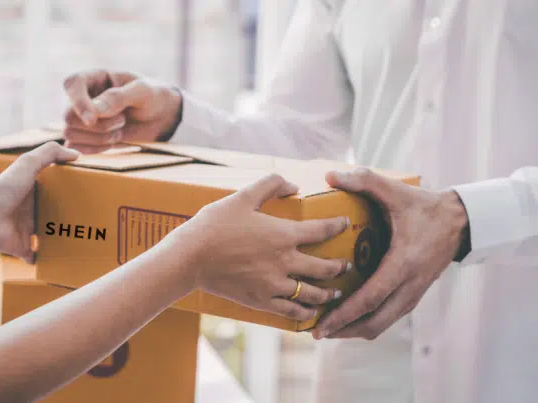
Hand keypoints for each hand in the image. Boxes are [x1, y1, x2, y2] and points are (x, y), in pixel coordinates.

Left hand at [0, 142, 80, 262]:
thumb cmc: (4, 190)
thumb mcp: (28, 163)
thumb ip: (50, 152)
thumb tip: (76, 154)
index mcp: (30, 190)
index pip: (50, 187)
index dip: (65, 187)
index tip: (84, 189)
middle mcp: (27, 209)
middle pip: (50, 211)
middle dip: (65, 214)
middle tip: (87, 216)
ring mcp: (24, 229)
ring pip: (46, 234)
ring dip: (58, 236)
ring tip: (80, 238)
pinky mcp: (22, 247)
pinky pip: (35, 256)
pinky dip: (43, 260)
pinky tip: (57, 260)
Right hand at [62, 70, 182, 153]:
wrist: (159, 117)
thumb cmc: (152, 97)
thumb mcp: (143, 92)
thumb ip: (118, 97)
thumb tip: (95, 111)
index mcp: (94, 77)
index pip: (71, 84)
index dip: (78, 102)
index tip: (92, 119)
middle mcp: (83, 96)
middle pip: (68, 115)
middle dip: (97, 125)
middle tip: (122, 120)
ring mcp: (81, 117)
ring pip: (70, 132)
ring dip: (99, 137)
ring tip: (119, 131)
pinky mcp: (84, 136)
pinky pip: (76, 146)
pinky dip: (95, 149)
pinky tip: (113, 142)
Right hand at [171, 174, 351, 321]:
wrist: (190, 258)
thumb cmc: (215, 225)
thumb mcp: (242, 197)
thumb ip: (270, 186)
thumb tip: (294, 185)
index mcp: (283, 235)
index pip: (322, 230)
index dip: (337, 226)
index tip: (345, 224)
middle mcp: (285, 262)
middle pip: (324, 268)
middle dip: (339, 266)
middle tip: (347, 265)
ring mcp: (274, 285)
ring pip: (312, 293)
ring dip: (327, 293)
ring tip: (334, 293)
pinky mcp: (261, 301)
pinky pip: (291, 311)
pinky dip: (305, 313)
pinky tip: (310, 313)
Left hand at [312, 168, 468, 339]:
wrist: (460, 221)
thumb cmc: (424, 206)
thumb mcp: (395, 191)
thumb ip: (364, 180)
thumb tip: (331, 175)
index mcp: (402, 263)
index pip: (370, 298)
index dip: (344, 314)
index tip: (321, 324)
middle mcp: (409, 285)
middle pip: (374, 321)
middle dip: (344, 330)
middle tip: (317, 332)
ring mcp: (414, 293)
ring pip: (382, 324)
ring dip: (355, 329)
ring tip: (330, 329)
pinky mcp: (414, 294)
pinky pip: (389, 317)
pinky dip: (368, 321)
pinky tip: (350, 318)